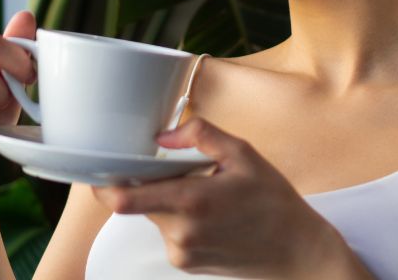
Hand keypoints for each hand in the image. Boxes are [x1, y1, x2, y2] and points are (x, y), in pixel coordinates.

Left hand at [91, 118, 361, 278]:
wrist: (295, 252)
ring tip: (208, 193)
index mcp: (191, 202)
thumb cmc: (274, 202)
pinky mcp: (184, 263)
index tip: (102, 166)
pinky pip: (168, 231)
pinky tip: (212, 214)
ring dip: (168, 200)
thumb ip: (201, 135)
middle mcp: (179, 232)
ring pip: (154, 215)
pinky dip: (180, 217)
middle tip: (181, 169)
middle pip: (138, 202)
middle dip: (150, 182)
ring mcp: (180, 252)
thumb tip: (163, 136)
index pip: (123, 199)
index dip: (102, 184)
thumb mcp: (245, 155)